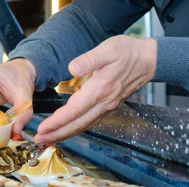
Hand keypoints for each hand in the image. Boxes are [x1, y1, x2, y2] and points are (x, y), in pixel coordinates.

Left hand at [35, 35, 156, 143]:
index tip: (43, 128)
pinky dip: (77, 128)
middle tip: (39, 139)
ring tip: (49, 138)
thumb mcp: (108, 49)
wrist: (149, 59)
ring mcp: (108, 106)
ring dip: (65, 133)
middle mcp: (105, 102)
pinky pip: (91, 121)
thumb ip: (88, 60)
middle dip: (57, 133)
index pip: (74, 110)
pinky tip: (68, 129)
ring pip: (84, 125)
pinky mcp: (110, 105)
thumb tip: (72, 69)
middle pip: (78, 124)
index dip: (57, 121)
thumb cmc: (128, 52)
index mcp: (101, 89)